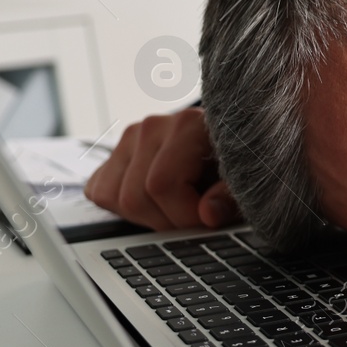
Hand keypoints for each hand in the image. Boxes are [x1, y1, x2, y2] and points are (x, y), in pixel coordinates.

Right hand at [83, 108, 239, 230]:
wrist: (223, 149)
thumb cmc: (235, 165)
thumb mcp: (244, 181)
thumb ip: (230, 197)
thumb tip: (208, 214)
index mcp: (187, 125)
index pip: (162, 184)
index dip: (184, 215)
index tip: (207, 220)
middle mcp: (152, 127)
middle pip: (135, 196)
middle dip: (167, 221)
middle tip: (193, 219)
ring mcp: (128, 140)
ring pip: (114, 198)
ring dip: (148, 217)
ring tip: (178, 209)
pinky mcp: (113, 156)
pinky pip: (101, 194)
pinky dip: (127, 211)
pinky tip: (157, 204)